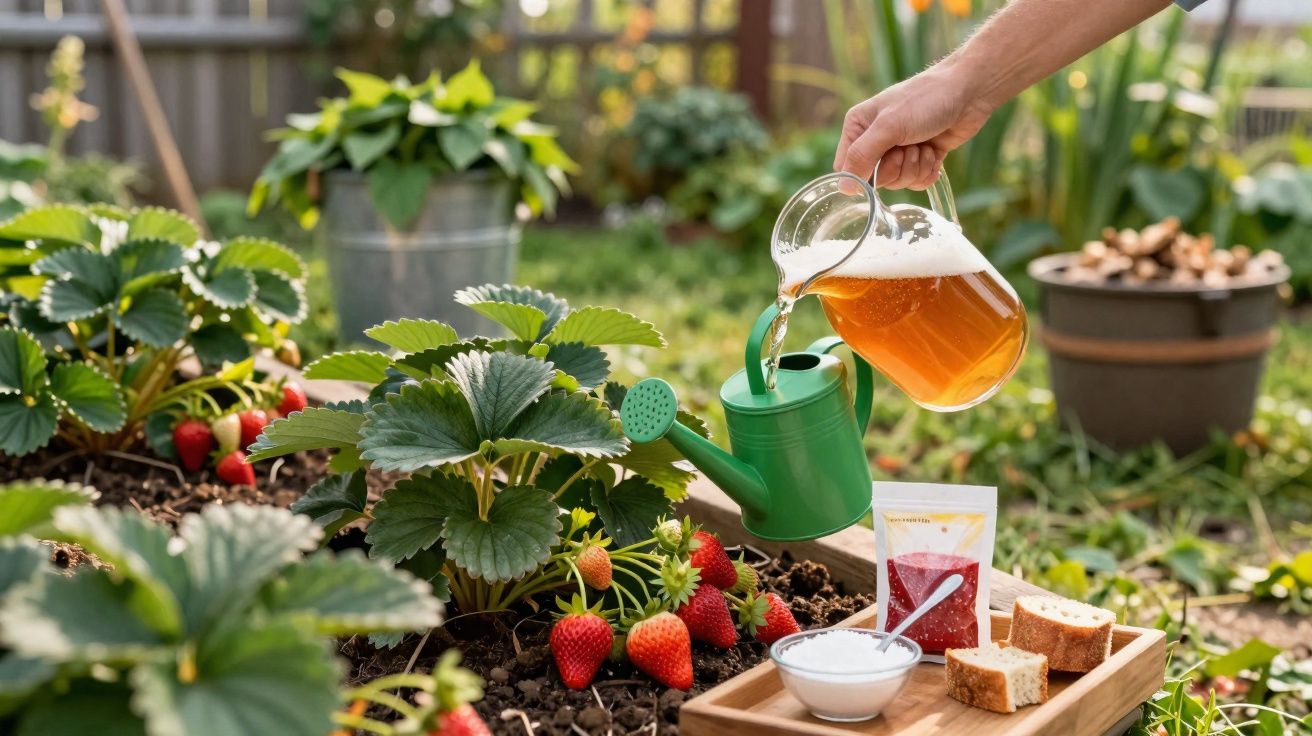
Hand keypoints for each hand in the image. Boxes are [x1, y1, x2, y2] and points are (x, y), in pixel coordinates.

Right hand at [834, 65, 994, 189]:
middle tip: (909, 146)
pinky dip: (928, 169)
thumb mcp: (889, 126)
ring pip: (899, 182)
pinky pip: (917, 181)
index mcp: (859, 127)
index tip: (884, 160)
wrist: (969, 92)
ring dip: (916, 167)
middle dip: (897, 168)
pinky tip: (934, 151)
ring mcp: (899, 150)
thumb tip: (844, 187)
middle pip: (875, 179)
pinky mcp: (920, 157)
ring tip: (924, 145)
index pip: (847, 168)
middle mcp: (875, 140)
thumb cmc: (926, 100)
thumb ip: (862, 155)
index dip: (864, 175)